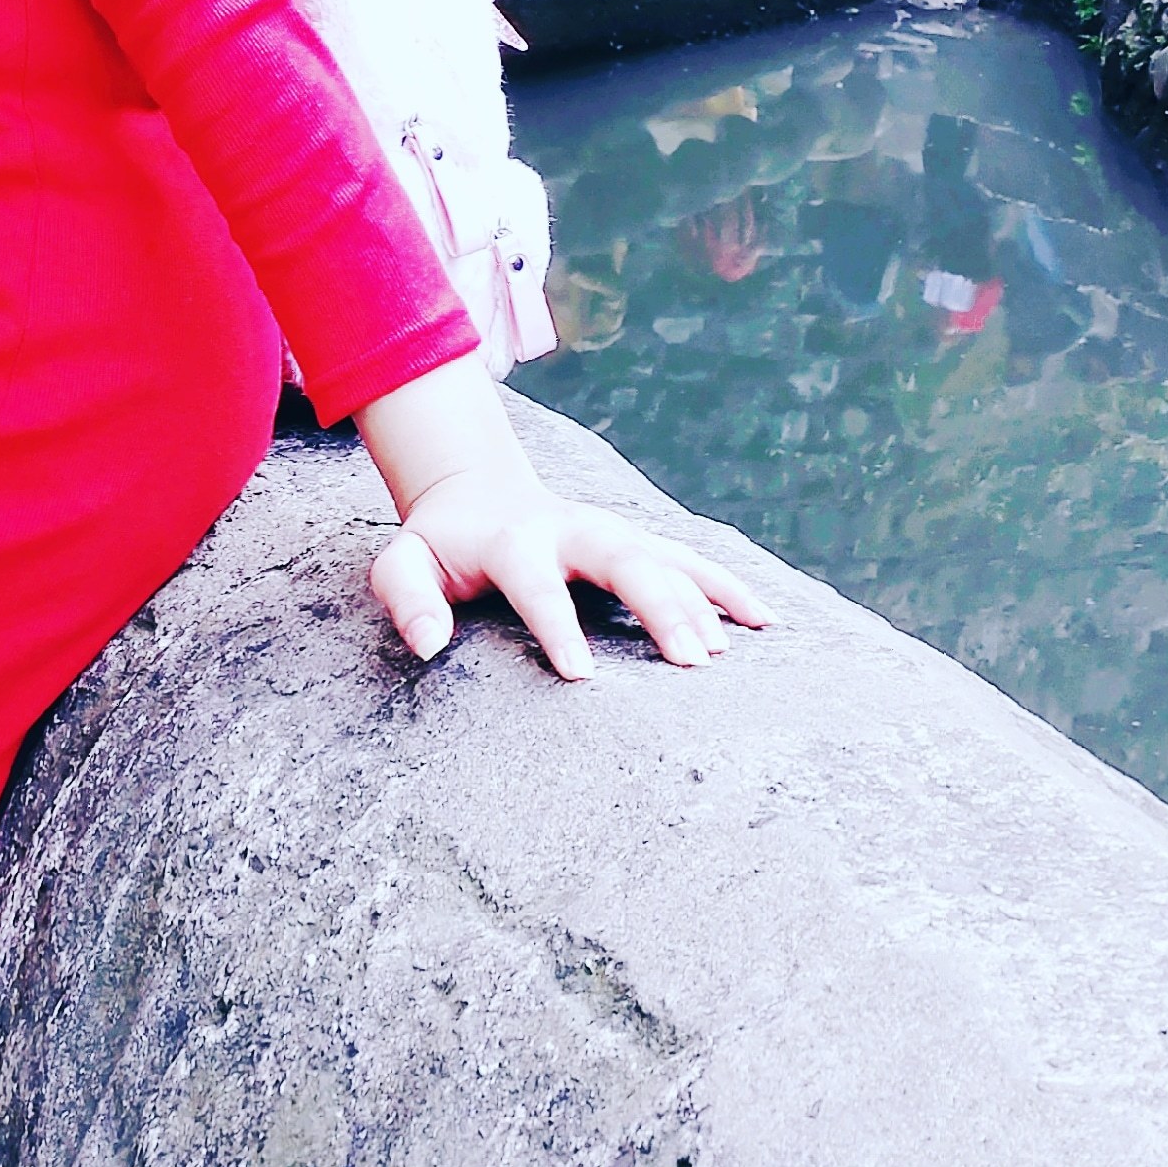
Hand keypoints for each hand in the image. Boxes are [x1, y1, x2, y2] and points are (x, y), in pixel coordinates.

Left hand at [354, 355, 772, 679]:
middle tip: (690, 661)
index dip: (558, 625)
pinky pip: (690, 559)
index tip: (583, 676)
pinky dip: (727, 586)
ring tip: (729, 652)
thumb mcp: (402, 564)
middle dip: (659, 607)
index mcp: (514, 541)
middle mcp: (573, 530)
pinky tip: (765, 621)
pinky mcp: (637, 539)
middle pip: (623, 560)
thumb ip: (405, 599)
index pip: (537, 583)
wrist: (475, 491)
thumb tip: (427, 647)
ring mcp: (612, 531)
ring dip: (701, 600)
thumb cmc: (439, 545)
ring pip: (666, 558)